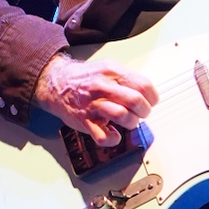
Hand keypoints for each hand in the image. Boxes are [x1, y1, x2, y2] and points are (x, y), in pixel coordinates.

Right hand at [34, 52, 158, 145]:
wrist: (57, 84)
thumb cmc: (85, 79)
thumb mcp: (107, 69)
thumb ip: (126, 79)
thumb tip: (147, 93)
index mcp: (112, 72)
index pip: (143, 85)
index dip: (152, 97)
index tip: (150, 102)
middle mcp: (103, 87)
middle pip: (136, 101)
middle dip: (144, 111)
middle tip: (140, 113)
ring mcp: (93, 105)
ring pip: (123, 116)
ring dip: (131, 122)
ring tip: (128, 122)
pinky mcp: (85, 121)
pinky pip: (103, 136)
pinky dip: (113, 139)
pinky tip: (113, 134)